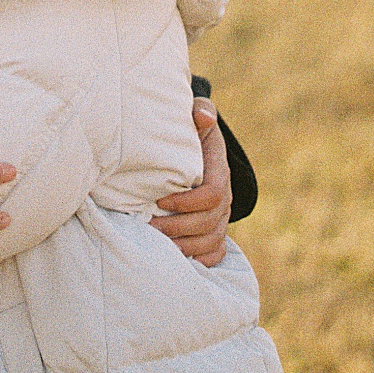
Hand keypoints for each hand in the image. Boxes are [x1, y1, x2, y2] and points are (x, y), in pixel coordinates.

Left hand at [151, 98, 231, 266]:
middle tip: (148, 227)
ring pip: (212, 241)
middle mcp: (224, 198)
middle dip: (178, 227)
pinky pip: (216, 253)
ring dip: (184, 246)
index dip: (187, 202)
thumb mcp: (196, 115)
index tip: (160, 201)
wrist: (199, 148)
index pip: (212, 194)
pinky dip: (199, 260)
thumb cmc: (190, 131)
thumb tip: (202, 116)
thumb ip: (200, 112)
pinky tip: (177, 260)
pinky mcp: (215, 230)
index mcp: (218, 172)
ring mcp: (221, 217)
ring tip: (156, 244)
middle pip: (209, 223)